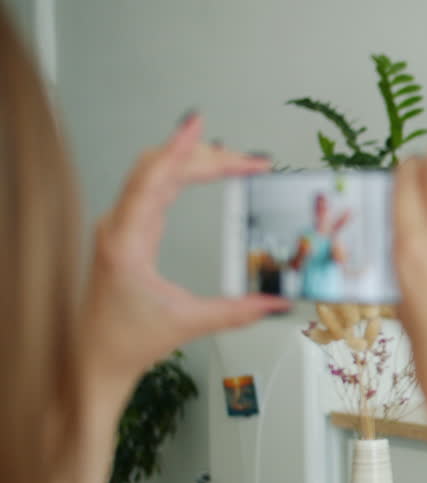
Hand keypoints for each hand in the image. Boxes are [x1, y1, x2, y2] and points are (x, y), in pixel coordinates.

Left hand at [80, 113, 290, 384]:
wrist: (91, 358)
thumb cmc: (125, 341)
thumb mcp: (188, 324)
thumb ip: (238, 312)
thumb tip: (278, 303)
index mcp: (127, 243)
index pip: (153, 179)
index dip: (180, 149)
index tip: (197, 124)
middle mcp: (119, 227)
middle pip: (160, 168)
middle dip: (206, 156)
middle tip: (249, 157)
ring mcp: (120, 226)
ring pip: (155, 173)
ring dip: (194, 161)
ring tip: (234, 159)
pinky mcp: (126, 230)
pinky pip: (152, 186)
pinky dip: (180, 172)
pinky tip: (201, 168)